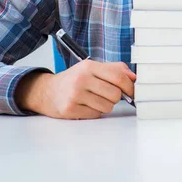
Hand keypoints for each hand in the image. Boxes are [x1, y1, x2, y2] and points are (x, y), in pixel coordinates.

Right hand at [15, 60, 136, 118]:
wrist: (48, 91)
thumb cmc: (74, 79)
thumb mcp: (92, 68)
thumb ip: (114, 69)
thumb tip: (134, 78)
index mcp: (89, 66)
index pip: (118, 76)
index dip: (129, 86)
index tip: (132, 91)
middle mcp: (81, 79)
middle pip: (115, 94)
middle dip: (116, 97)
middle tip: (107, 94)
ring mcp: (75, 95)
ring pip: (107, 107)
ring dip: (105, 105)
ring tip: (94, 99)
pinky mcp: (70, 109)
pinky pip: (96, 115)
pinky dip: (94, 112)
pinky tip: (85, 105)